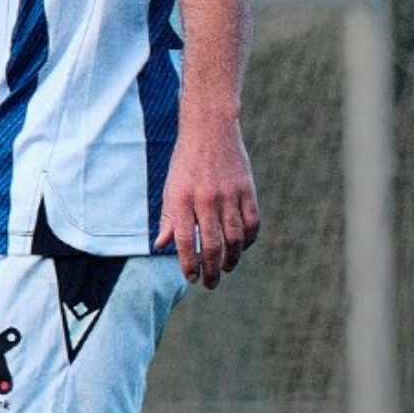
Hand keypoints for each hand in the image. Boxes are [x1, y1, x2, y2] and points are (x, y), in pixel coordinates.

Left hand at [153, 118, 259, 288]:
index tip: (191, 278)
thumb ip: (168, 218)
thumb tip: (161, 246)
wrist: (210, 129)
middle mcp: (206, 199)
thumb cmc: (185, 161)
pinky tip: (242, 247)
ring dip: (231, 259)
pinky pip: (252, 223)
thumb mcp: (170, 187)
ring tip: (225, 269)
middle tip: (210, 283)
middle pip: (212, 245)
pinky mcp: (248, 190)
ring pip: (235, 238)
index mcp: (182, 198)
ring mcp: (229, 195)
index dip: (189, 264)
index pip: (185, 240)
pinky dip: (249, 240)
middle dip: (211, 270)